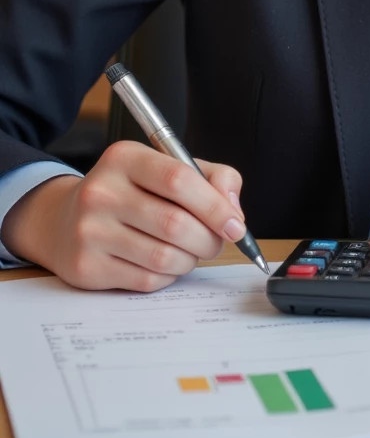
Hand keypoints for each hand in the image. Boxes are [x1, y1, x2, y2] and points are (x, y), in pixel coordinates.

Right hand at [1, 141, 246, 290]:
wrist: (65, 221)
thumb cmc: (131, 192)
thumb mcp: (166, 168)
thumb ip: (211, 178)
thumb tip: (233, 211)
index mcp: (125, 158)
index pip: (179, 179)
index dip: (215, 206)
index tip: (235, 225)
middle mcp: (102, 191)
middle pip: (175, 223)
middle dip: (209, 239)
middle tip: (217, 242)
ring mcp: (90, 231)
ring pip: (164, 256)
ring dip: (190, 259)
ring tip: (191, 251)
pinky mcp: (86, 267)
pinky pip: (146, 279)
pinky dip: (168, 275)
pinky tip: (165, 263)